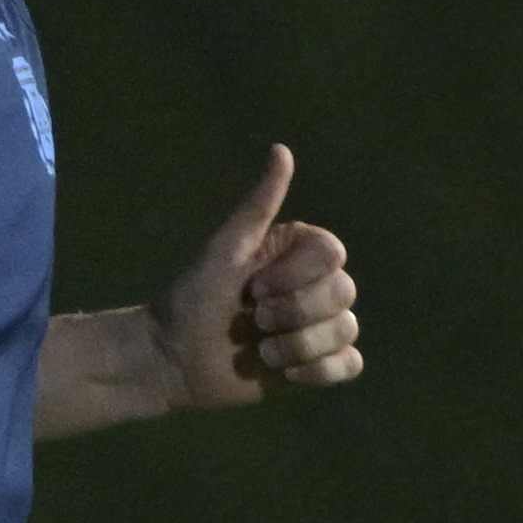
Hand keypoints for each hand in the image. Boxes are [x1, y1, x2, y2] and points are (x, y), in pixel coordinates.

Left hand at [158, 146, 362, 406]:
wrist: (174, 357)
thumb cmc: (193, 297)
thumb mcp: (225, 248)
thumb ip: (259, 204)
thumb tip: (281, 150)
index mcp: (297, 253)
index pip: (333, 255)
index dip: (296, 277)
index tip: (253, 287)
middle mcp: (314, 285)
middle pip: (345, 293)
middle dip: (294, 313)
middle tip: (253, 320)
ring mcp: (317, 326)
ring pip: (346, 330)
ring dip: (298, 346)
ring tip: (262, 352)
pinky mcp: (315, 365)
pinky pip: (349, 365)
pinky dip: (321, 370)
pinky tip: (286, 372)